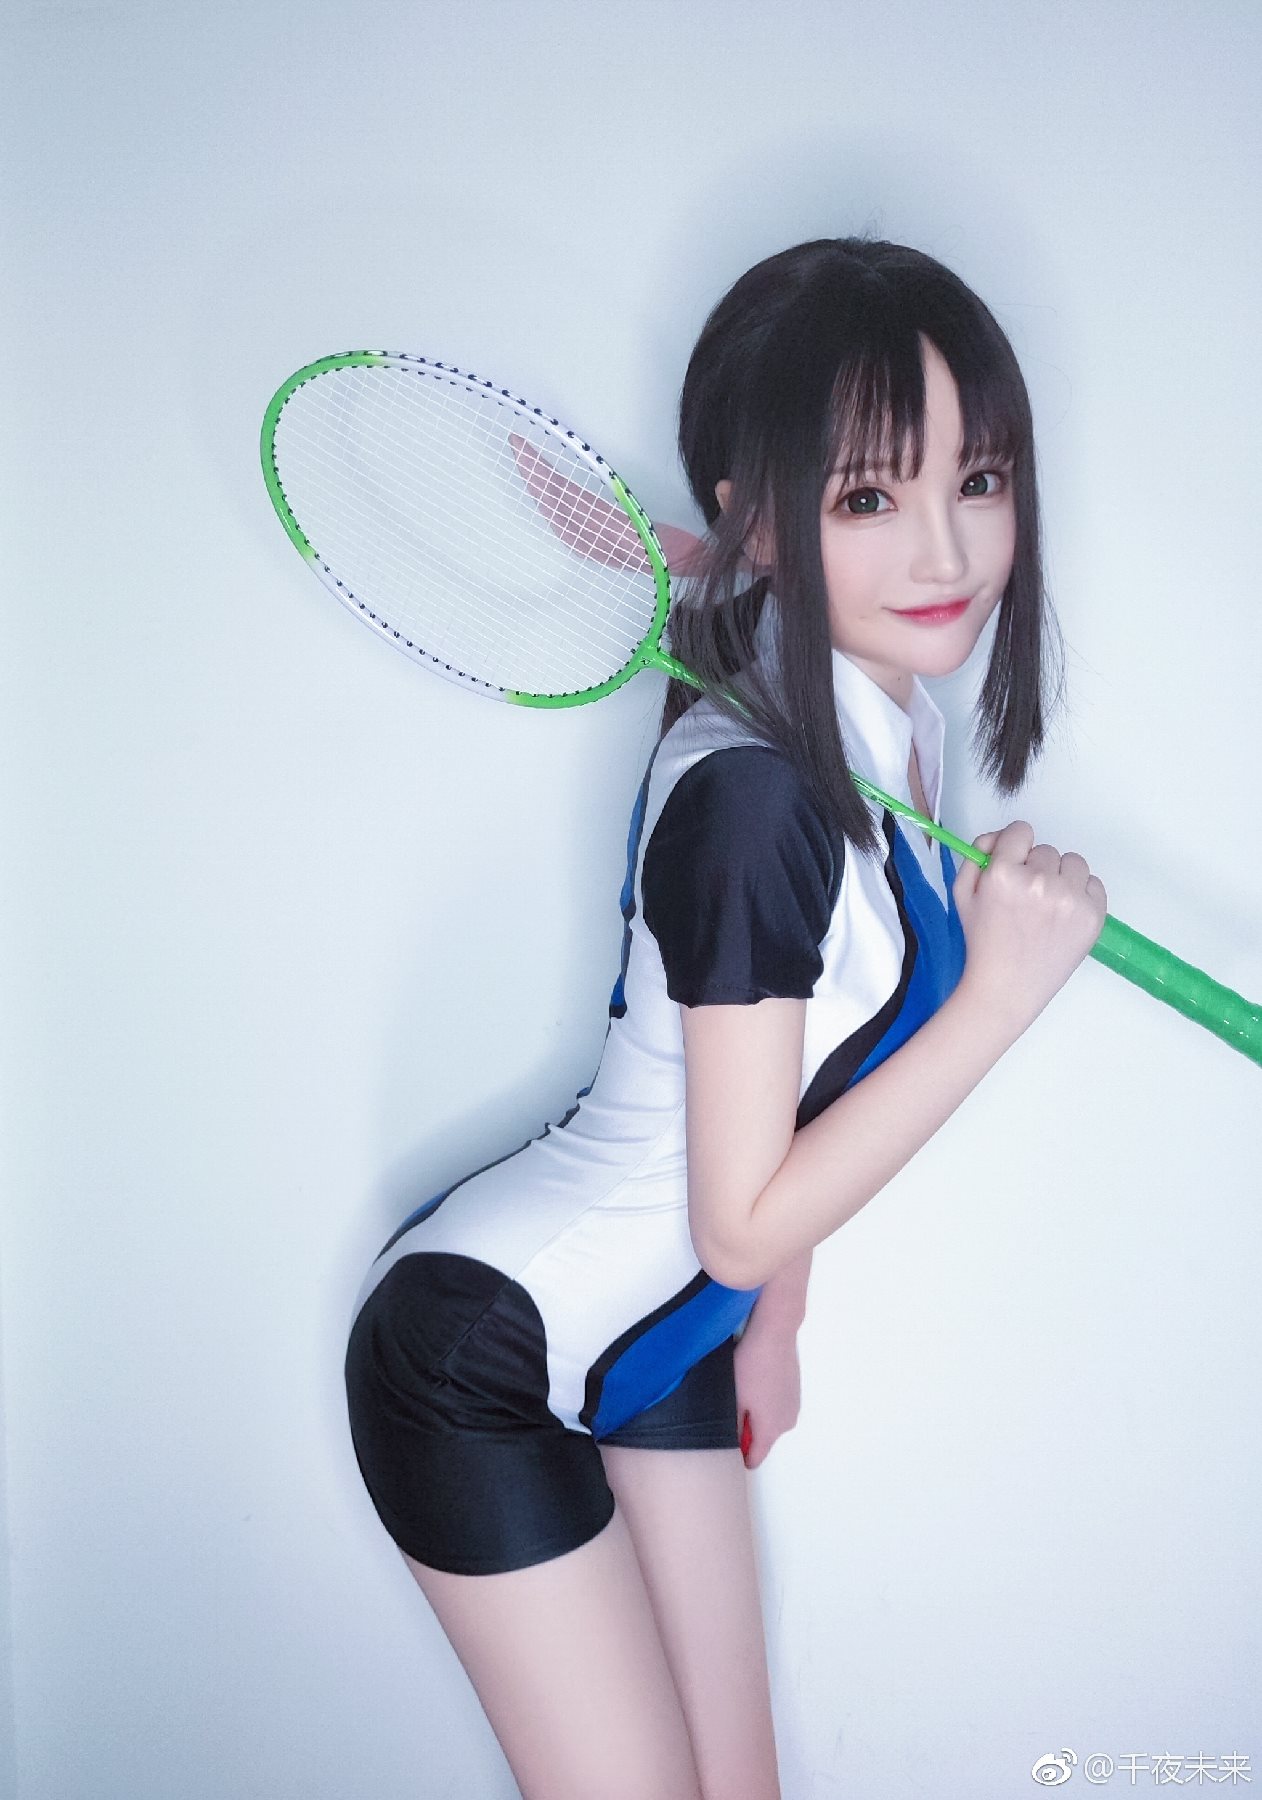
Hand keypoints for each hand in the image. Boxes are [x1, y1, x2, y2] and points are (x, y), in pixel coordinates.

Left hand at [733, 1323, 801, 1470]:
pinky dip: (765, 1403)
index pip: (755, 1459)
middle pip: (762, 1440)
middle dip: (746, 1431)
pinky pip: (776, 1408)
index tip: (725, 1443)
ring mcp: (793, 1407)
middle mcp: (787, 1423)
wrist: (774, 1334)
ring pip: (769, 1422)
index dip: (739, 1455)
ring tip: (741, 1392)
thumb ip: (734, 1428)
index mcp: (771, 1430)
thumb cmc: (751, 1365)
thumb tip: (733, 1443)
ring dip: (755, 1415)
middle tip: (730, 1408)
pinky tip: (754, 1383)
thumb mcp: (734, 1399)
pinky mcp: (794, 1392)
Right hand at [953, 820, 1107, 1035]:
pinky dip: (1081, 895)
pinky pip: (1094, 884)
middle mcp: (1040, 882)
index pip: (1020, 831)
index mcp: (1004, 874)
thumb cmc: (983, 941)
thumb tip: (1003, 836)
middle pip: (1047, 849)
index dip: (1015, 846)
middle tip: (1025, 898)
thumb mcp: (962, 894)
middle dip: (1036, 867)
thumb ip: (977, 854)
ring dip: (1061, 878)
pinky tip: (1063, 916)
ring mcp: (1071, 899)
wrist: (1007, 989)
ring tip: (1046, 906)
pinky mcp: (1094, 915)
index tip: (1013, 863)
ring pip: (1073, 863)